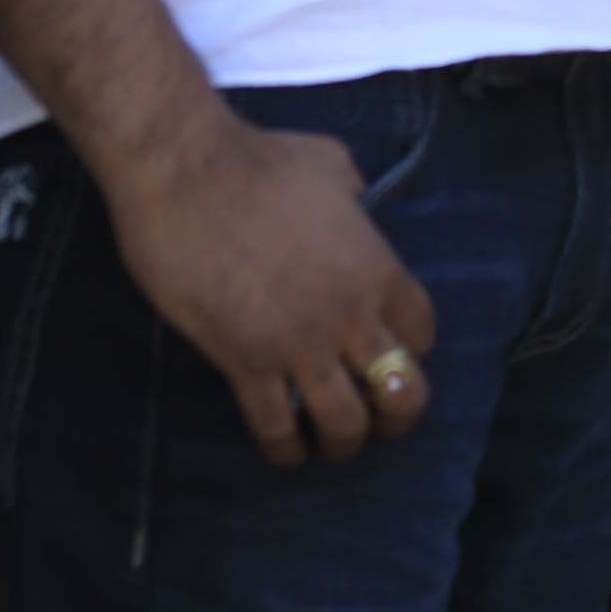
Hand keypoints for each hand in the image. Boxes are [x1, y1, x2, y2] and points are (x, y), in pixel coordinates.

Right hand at [106, 107, 440, 463]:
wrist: (188, 171)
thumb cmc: (257, 159)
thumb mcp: (332, 164)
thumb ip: (353, 189)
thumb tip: (355, 191)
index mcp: (379, 269)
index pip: (422, 333)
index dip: (412, 354)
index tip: (392, 360)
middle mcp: (352, 315)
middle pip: (403, 390)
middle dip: (396, 416)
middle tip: (376, 423)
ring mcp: (301, 343)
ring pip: (346, 422)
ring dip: (342, 442)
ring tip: (328, 446)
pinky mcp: (246, 361)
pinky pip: (277, 425)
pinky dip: (285, 449)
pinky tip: (283, 452)